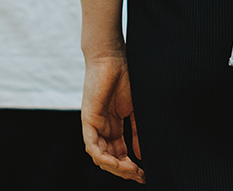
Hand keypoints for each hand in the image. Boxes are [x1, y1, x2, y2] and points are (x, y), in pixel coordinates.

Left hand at [81, 52, 145, 182]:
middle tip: (140, 175)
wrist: (112, 56)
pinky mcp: (88, 120)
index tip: (145, 174)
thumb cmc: (125, 77)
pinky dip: (103, 157)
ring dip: (116, 167)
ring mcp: (94, 125)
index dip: (131, 166)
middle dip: (125, 170)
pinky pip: (91, 146)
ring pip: (100, 157)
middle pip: (110, 159)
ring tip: (132, 170)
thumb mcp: (135, 109)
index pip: (119, 154)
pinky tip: (117, 162)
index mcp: (113, 126)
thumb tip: (141, 155)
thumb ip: (136, 131)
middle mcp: (102, 129)